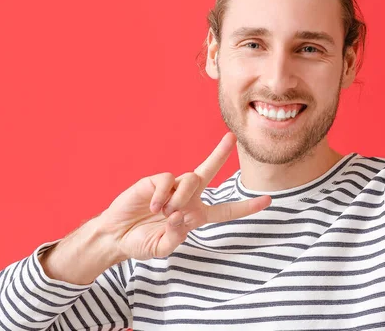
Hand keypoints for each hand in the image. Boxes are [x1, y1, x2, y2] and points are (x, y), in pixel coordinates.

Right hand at [100, 132, 270, 260]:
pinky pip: (168, 179)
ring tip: (165, 212)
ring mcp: (172, 187)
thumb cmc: (142, 241)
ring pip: (191, 179)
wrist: (116, 235)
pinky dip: (163, 193)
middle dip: (220, 154)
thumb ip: (174, 236)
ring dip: (181, 198)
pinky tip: (153, 205)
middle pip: (209, 172)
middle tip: (232, 138)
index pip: (226, 211)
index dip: (247, 207)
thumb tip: (179, 215)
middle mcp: (187, 198)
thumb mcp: (161, 248)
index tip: (268, 201)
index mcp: (195, 216)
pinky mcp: (155, 181)